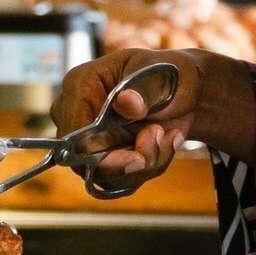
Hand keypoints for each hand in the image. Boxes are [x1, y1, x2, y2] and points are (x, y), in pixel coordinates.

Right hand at [49, 49, 255, 177]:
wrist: (184, 91)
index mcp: (80, 85)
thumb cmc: (168, 74)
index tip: (137, 157)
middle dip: (129, 161)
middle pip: (84, 161)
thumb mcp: (163, 77)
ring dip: (145, 162)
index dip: (99, 154)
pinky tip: (166, 141)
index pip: (71, 133)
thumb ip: (145, 90)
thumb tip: (127, 102)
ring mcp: (88, 138)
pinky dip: (149, 166)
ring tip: (167, 134)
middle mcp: (76, 115)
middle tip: (161, 138)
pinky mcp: (104, 157)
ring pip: (105, 175)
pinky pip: (121, 180)